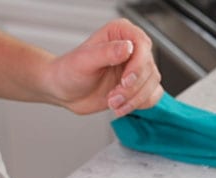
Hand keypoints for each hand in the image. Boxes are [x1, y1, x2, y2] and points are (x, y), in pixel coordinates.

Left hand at [44, 19, 162, 116]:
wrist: (63, 91)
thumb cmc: (68, 71)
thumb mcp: (84, 60)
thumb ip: (106, 53)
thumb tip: (127, 48)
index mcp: (121, 33)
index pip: (142, 46)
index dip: (138, 66)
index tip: (125, 81)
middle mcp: (132, 48)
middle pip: (149, 68)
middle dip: (132, 88)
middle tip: (113, 97)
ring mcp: (135, 68)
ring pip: (152, 84)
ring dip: (134, 99)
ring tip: (113, 103)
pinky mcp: (136, 85)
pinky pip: (151, 95)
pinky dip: (138, 104)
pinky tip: (120, 107)